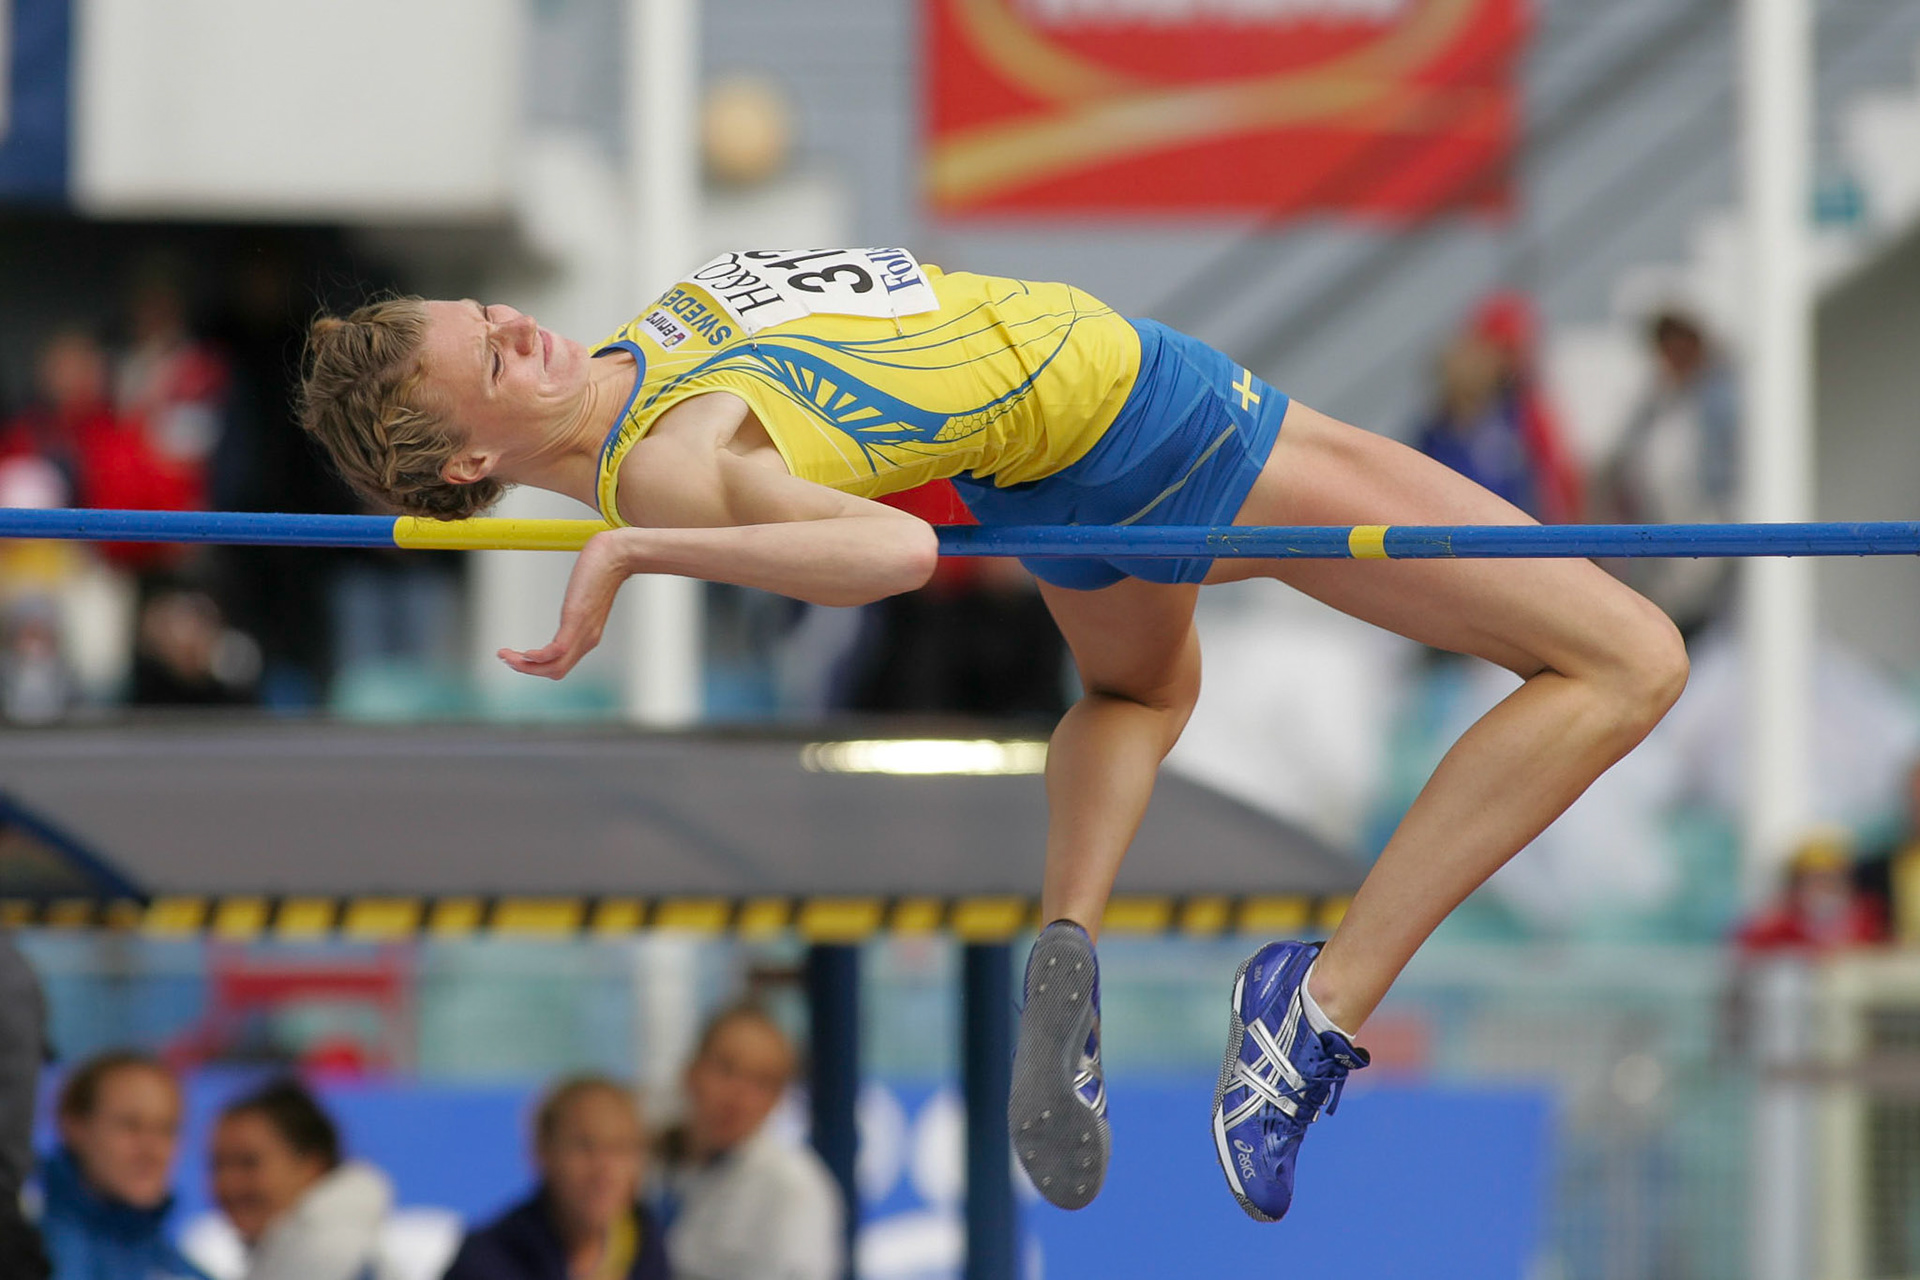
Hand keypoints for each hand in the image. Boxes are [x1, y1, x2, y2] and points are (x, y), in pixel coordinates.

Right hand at [497, 529, 634, 679]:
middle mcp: (586, 638)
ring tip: (505, 656)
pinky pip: (557, 650)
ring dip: (525, 666)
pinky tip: (524, 653)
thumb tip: (573, 593)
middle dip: (526, 670)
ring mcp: (583, 631)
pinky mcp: (578, 620)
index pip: (561, 664)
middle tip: (505, 658)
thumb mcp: (586, 592)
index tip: (517, 656)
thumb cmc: (603, 566)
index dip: (537, 666)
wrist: (620, 553)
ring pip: (554, 667)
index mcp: (587, 635)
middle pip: (555, 671)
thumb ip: (578, 599)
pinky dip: (538, 657)